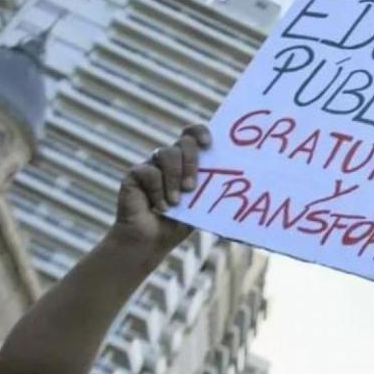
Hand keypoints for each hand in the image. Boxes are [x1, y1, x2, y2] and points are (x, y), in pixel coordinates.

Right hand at [110, 125, 210, 258]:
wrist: (150, 242)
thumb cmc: (178, 223)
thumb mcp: (199, 205)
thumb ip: (211, 189)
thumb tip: (238, 178)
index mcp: (187, 161)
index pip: (193, 134)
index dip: (200, 132)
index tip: (208, 144)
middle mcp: (169, 158)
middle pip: (184, 141)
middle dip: (191, 162)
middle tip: (191, 188)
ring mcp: (151, 164)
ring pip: (166, 154)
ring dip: (174, 179)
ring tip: (176, 202)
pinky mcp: (135, 173)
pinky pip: (149, 172)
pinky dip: (158, 192)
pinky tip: (160, 207)